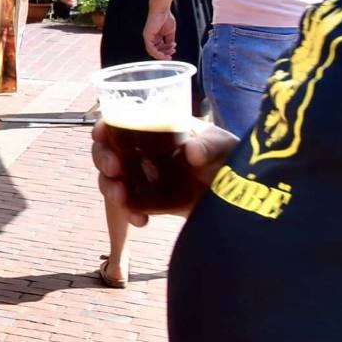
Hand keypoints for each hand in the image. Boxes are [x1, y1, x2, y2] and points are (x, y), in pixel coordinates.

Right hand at [91, 120, 237, 225]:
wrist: (241, 196)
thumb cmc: (230, 159)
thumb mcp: (224, 145)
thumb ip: (210, 144)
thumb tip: (191, 152)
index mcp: (154, 129)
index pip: (119, 122)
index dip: (104, 127)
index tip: (101, 136)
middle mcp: (142, 152)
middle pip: (107, 150)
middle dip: (102, 159)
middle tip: (114, 170)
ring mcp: (143, 177)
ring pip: (111, 178)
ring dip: (110, 187)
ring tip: (122, 198)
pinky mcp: (149, 201)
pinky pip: (128, 205)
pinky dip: (129, 212)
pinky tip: (141, 220)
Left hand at [144, 9, 176, 58]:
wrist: (162, 10)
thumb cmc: (165, 17)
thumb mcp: (170, 32)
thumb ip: (169, 40)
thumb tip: (172, 47)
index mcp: (156, 36)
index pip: (159, 48)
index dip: (166, 51)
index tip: (173, 52)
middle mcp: (151, 37)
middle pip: (156, 50)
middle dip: (165, 53)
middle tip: (172, 53)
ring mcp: (148, 37)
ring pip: (152, 51)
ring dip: (162, 54)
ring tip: (170, 52)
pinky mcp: (147, 36)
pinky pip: (150, 48)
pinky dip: (157, 53)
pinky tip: (163, 54)